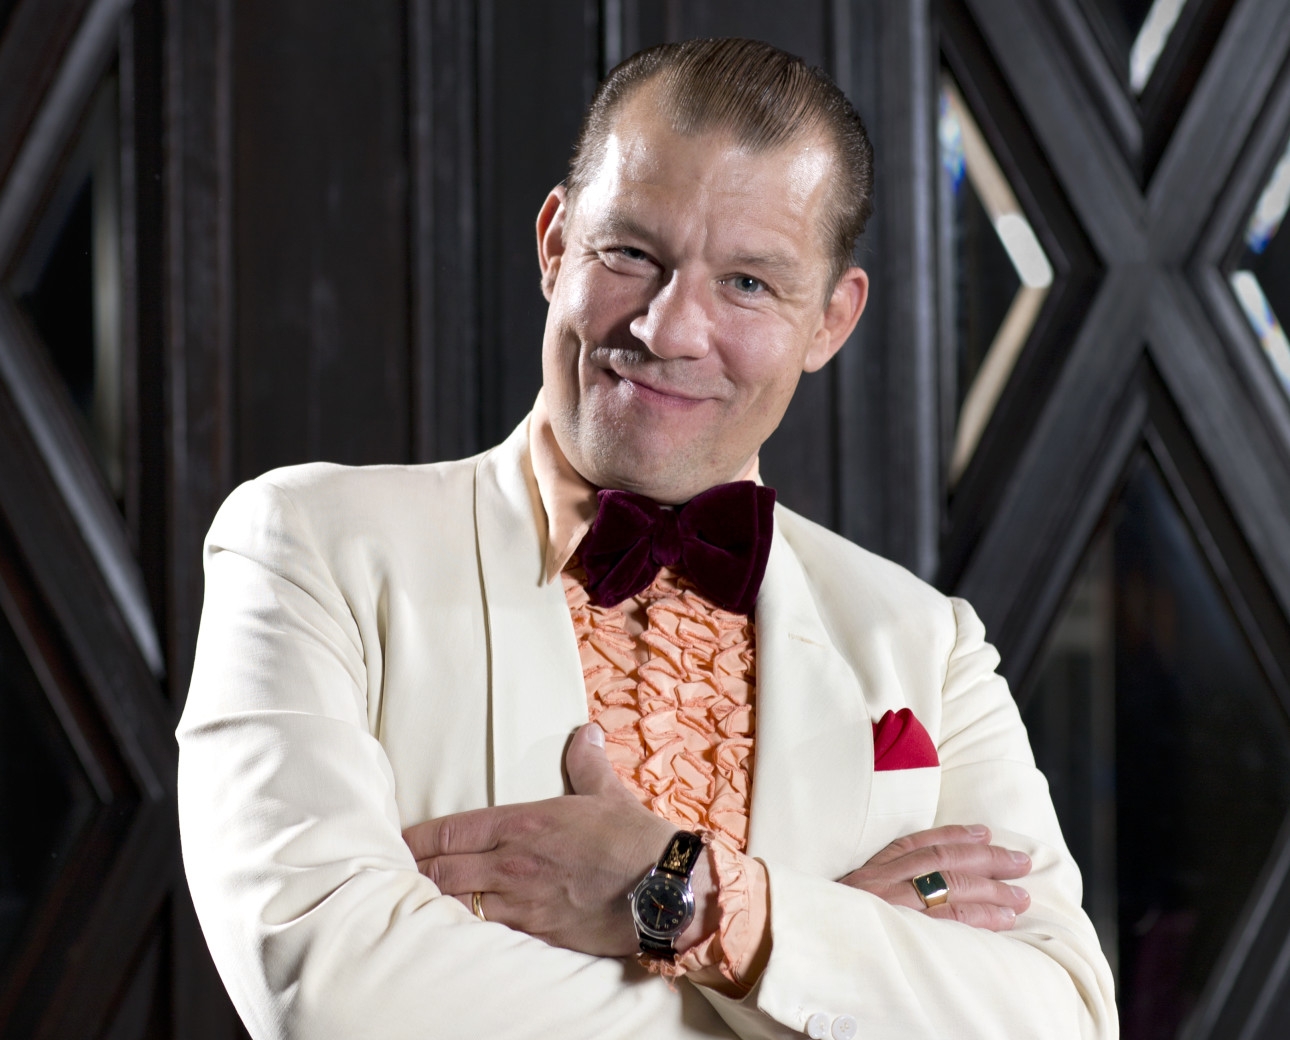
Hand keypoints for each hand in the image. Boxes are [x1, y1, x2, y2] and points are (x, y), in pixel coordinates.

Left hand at [403, 724, 713, 955]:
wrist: (664, 887)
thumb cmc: (634, 838)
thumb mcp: (607, 792)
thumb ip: (586, 762)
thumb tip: (585, 731)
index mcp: (522, 823)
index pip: (450, 830)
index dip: (417, 838)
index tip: (399, 840)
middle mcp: (512, 863)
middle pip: (440, 872)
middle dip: (413, 872)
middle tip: (392, 872)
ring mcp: (521, 902)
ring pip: (456, 905)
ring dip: (434, 902)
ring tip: (414, 902)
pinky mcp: (536, 932)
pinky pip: (487, 932)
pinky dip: (466, 928)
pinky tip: (455, 928)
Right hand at [838, 824, 1030, 930]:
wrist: (801, 944)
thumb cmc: (827, 928)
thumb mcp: (841, 904)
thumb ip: (869, 895)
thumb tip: (910, 892)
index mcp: (866, 874)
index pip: (914, 844)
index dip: (952, 834)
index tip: (982, 832)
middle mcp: (879, 883)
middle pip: (940, 860)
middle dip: (985, 858)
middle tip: (1019, 861)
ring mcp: (890, 905)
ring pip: (950, 885)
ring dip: (992, 888)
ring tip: (1022, 895)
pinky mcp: (903, 931)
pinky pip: (951, 919)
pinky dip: (981, 915)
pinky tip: (1004, 918)